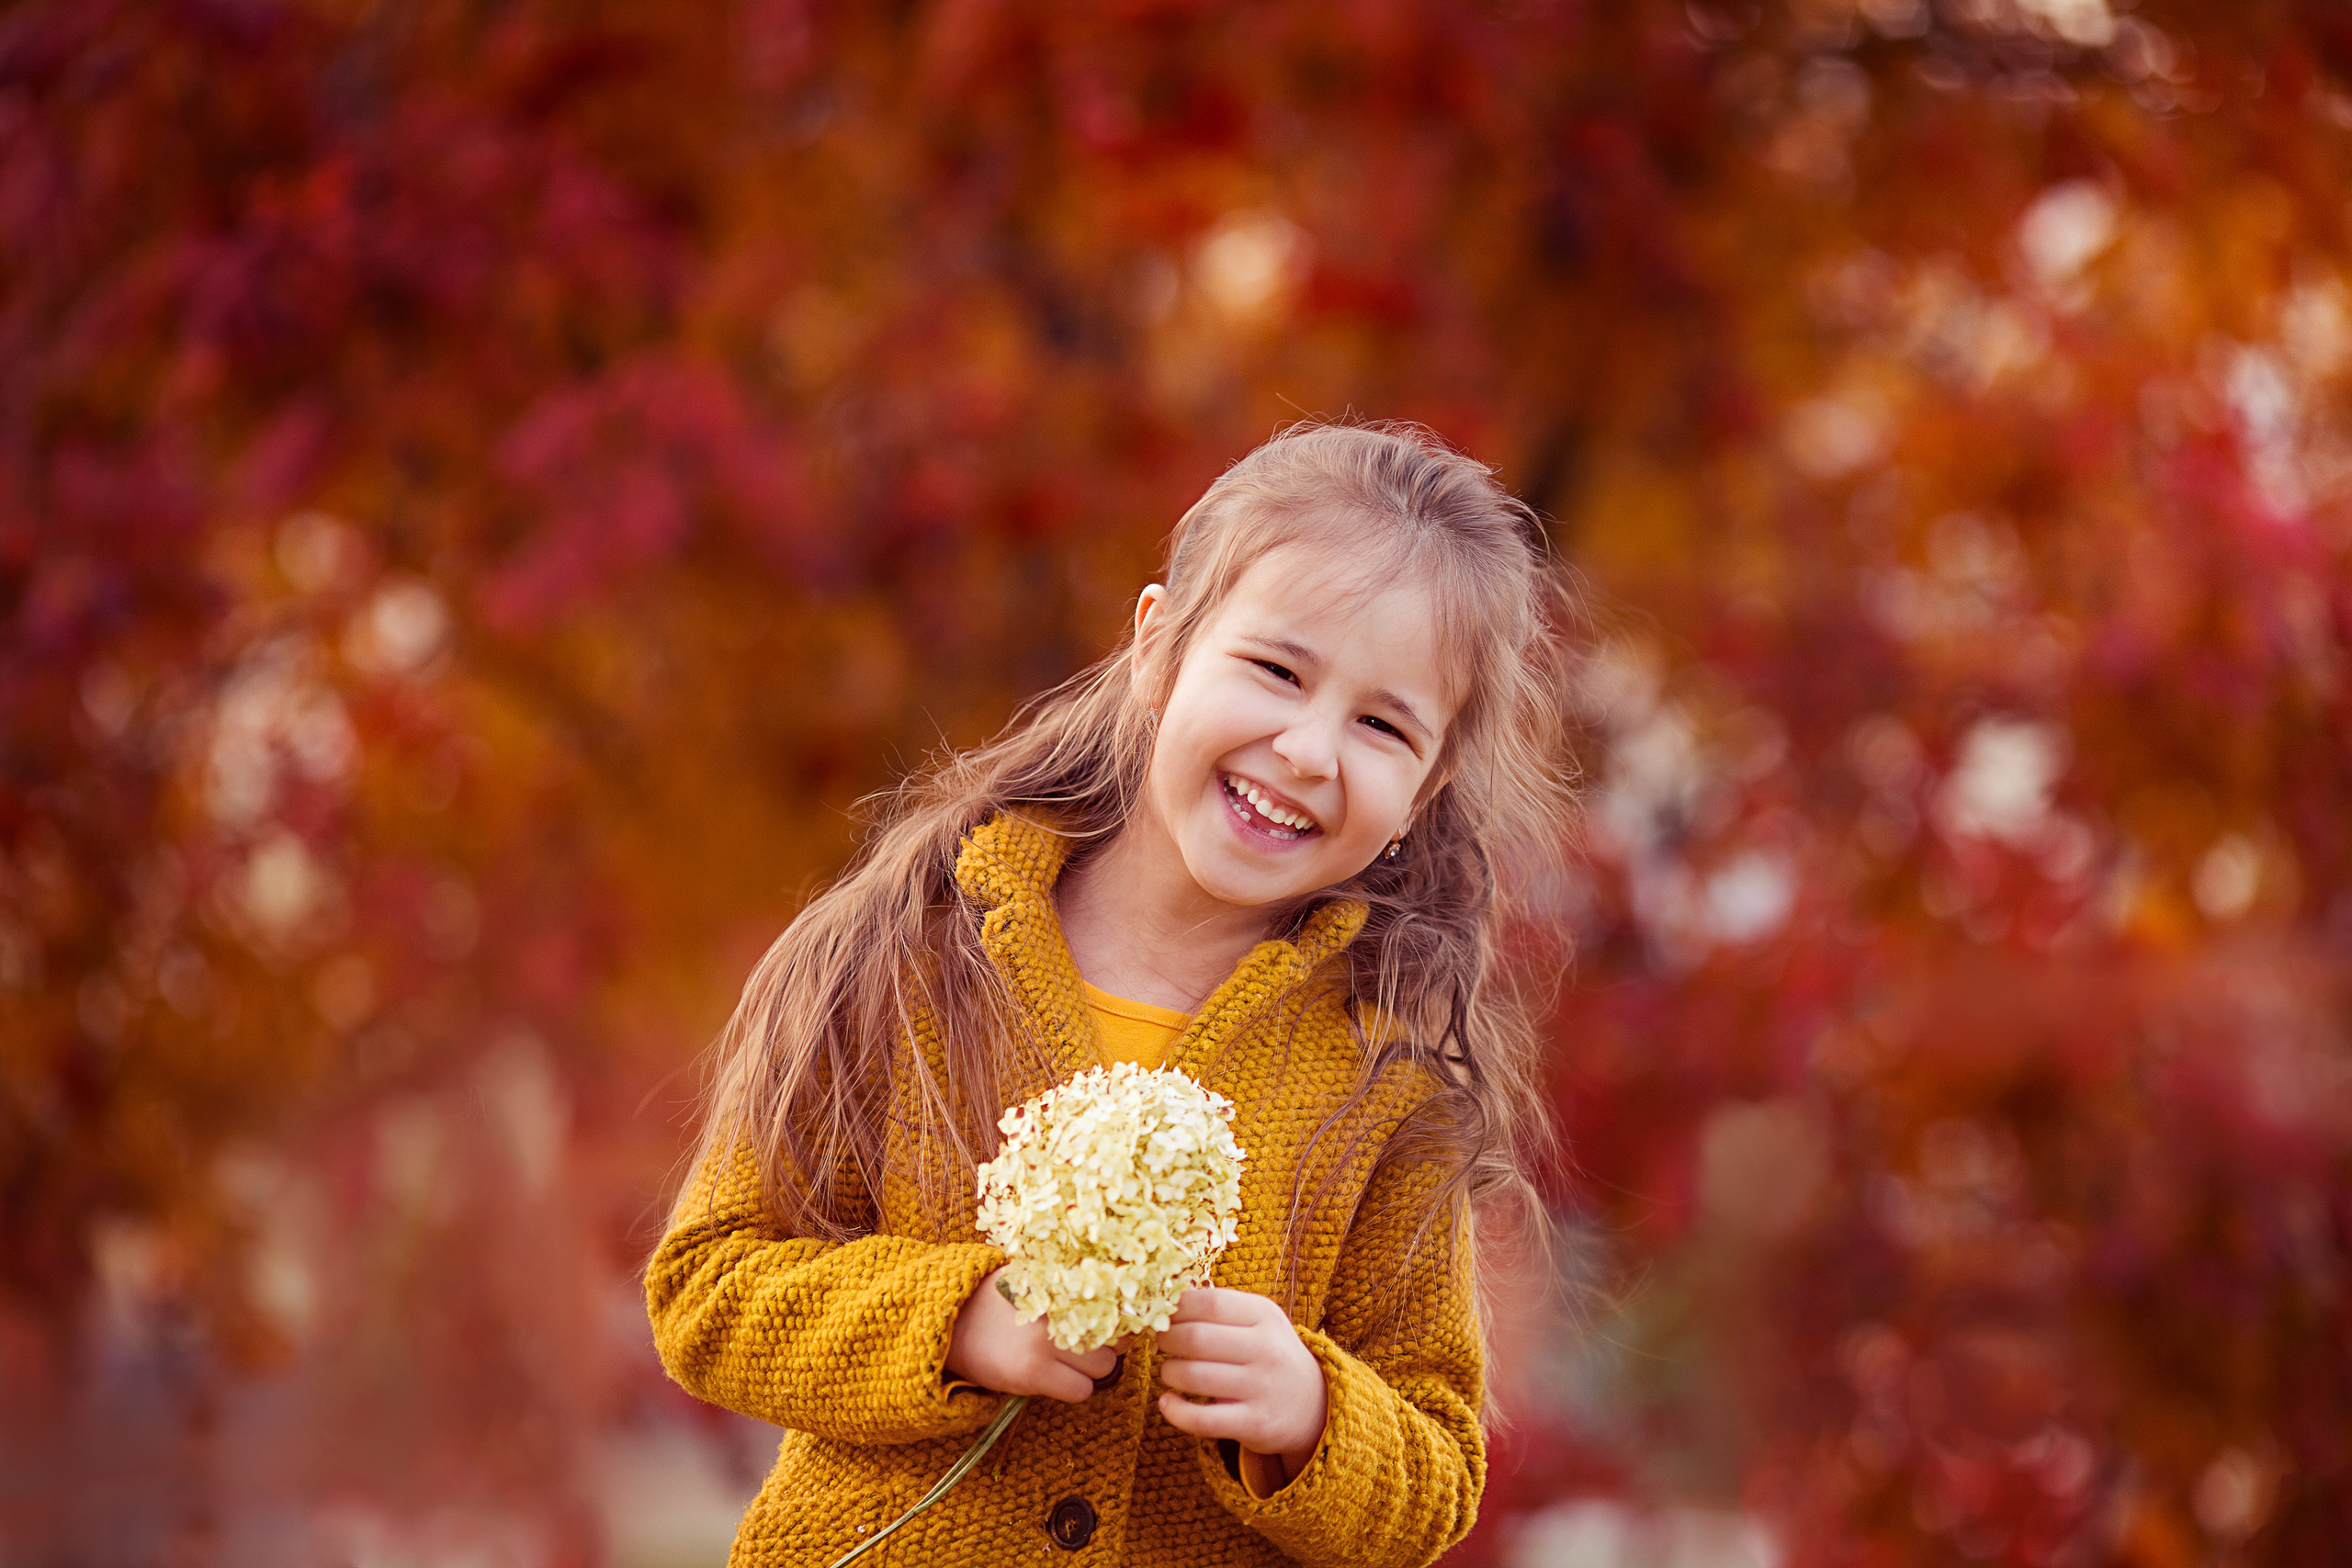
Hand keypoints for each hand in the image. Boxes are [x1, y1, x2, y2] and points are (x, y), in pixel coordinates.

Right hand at [946, 1266, 1125, 1402]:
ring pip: (1104, 1368)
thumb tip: (1116, 1291)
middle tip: (1090, 1344)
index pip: (1113, 1302)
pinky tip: (1055, 1376)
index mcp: (1057, 1285)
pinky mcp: (1031, 1375)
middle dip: (1108, 1345)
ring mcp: (1044, 1346)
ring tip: (1070, 1361)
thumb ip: (1067, 1284)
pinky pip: (1080, 1391)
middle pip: (1115, 1337)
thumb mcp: (1031, 1278)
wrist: (949, 1325)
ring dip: (1093, 1369)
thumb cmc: (993, 1300)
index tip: (1115, 1321)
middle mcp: (1054, 1312)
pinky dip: (1074, 1387)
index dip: (1119, 1316)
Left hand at [1155, 1287, 1327, 1477]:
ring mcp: (1262, 1388)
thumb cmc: (1270, 1356)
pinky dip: (1174, 1411)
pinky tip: (1168, 1403)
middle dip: (1167, 1340)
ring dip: (1169, 1373)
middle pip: (1196, 1338)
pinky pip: (1201, 1419)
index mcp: (1265, 1316)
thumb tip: (1166, 1302)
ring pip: (1193, 1377)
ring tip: (1170, 1372)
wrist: (1313, 1405)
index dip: (1178, 1308)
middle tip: (1162, 1343)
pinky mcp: (1255, 1424)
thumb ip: (1220, 1309)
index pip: (1210, 1303)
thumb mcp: (1259, 1322)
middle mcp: (1267, 1349)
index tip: (1166, 1314)